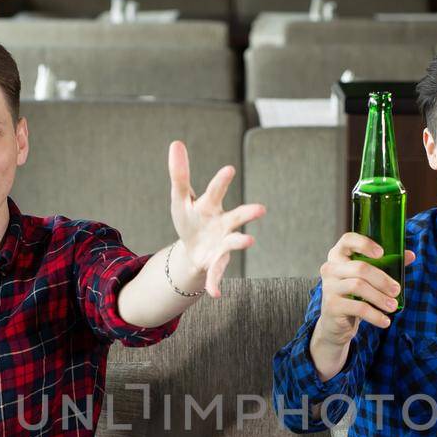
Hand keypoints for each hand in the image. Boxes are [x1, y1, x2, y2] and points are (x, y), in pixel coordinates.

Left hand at [168, 140, 263, 297]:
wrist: (193, 250)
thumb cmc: (190, 218)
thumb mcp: (180, 198)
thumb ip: (179, 174)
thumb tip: (176, 143)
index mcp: (211, 205)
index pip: (215, 191)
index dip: (221, 181)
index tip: (229, 169)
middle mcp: (223, 224)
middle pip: (236, 217)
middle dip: (247, 213)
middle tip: (261, 208)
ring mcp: (222, 244)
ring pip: (233, 243)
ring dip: (240, 243)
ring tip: (249, 241)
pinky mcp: (216, 263)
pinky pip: (216, 274)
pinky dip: (215, 283)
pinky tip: (214, 293)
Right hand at [312, 233, 416, 346]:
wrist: (336, 322)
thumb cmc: (354, 294)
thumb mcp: (369, 278)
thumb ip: (387, 264)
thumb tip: (410, 255)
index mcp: (338, 255)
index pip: (347, 240)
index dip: (364, 243)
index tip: (382, 253)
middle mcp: (330, 268)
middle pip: (360, 268)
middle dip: (382, 280)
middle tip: (397, 291)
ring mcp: (329, 287)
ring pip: (358, 287)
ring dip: (380, 298)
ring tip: (393, 306)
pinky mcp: (331, 305)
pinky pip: (358, 308)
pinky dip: (375, 315)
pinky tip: (385, 321)